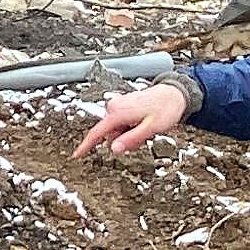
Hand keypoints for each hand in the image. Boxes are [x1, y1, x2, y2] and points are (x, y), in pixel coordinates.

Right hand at [75, 79, 194, 157]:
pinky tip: (142, 122)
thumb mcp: (150, 128)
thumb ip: (131, 139)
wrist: (173, 94)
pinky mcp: (122, 105)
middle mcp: (115, 106)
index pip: (97, 132)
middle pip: (110, 134)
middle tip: (142, 136)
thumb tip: (114, 148)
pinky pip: (120, 122)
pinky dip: (130, 127)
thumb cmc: (165, 109)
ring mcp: (118, 104)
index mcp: (119, 112)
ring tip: (144, 128)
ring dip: (128, 133)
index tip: (77, 154)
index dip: (86, 145)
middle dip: (124, 139)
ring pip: (116, 129)